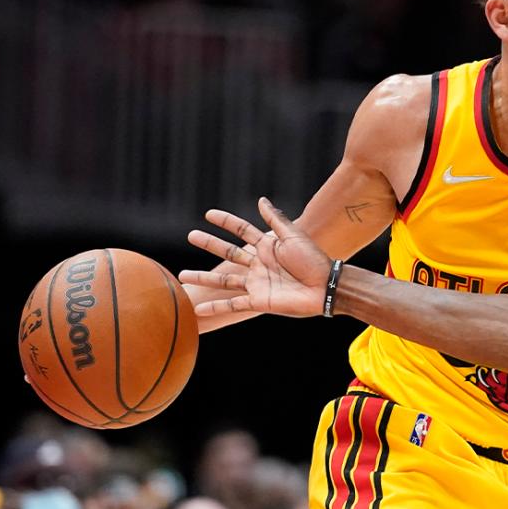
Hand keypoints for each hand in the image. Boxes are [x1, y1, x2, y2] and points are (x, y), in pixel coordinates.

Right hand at [178, 197, 332, 317]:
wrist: (325, 287)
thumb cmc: (313, 259)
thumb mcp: (293, 236)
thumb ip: (276, 219)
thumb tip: (261, 199)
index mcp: (267, 247)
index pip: (241, 231)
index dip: (226, 222)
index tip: (208, 214)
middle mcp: (259, 264)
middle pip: (228, 252)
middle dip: (209, 244)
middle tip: (191, 235)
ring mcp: (256, 283)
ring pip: (223, 279)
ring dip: (203, 277)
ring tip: (181, 276)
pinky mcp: (258, 301)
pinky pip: (232, 305)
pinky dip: (215, 307)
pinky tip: (197, 309)